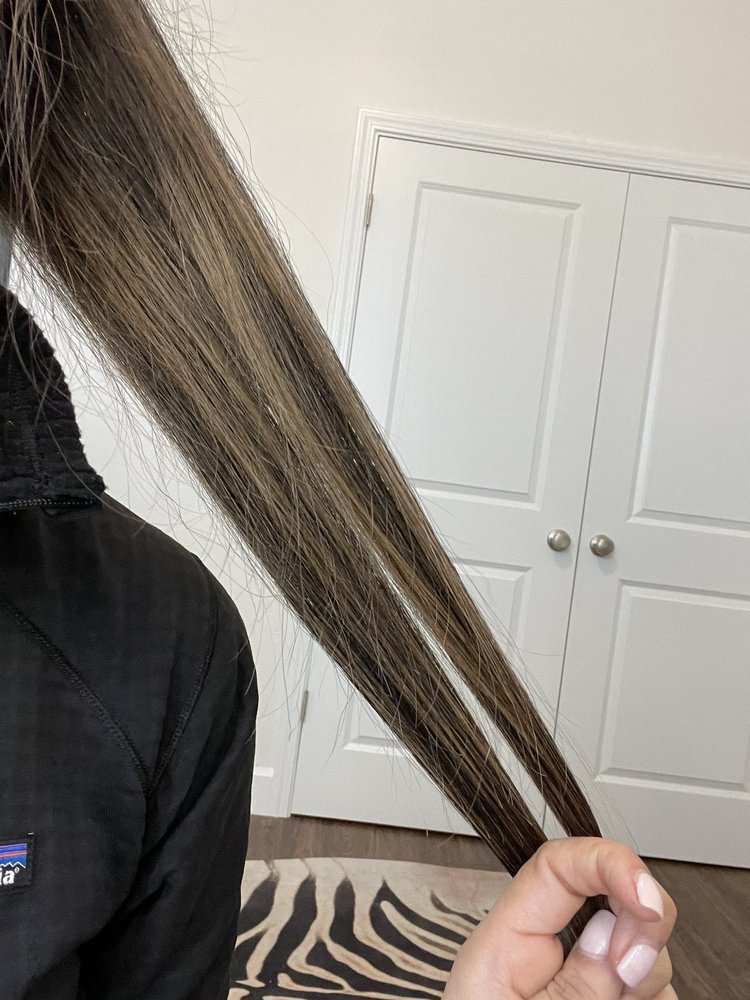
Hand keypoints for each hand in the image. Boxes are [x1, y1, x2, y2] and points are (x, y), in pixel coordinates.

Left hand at [443, 837, 676, 998]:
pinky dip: (654, 998)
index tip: (645, 898)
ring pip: (642, 948)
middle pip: (612, 900)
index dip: (607, 862)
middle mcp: (545, 954)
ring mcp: (580, 981)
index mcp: (506, 942)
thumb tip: (611, 938)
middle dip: (641, 926)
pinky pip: (651, 988)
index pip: (556, 865)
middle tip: (631, 977)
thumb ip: (568, 983)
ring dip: (650, 975)